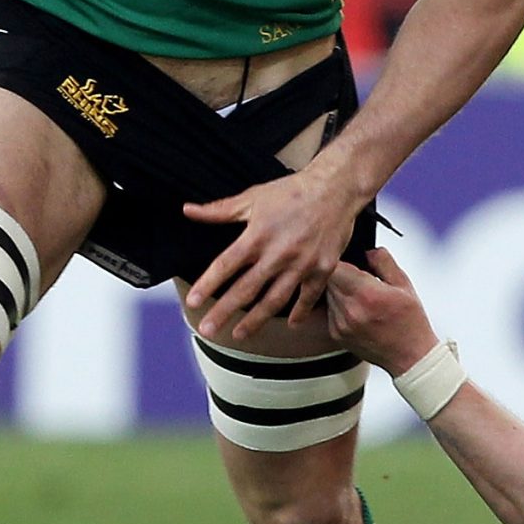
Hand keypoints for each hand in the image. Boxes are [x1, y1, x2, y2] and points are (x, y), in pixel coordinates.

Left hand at [182, 165, 366, 339]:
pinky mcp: (322, 269)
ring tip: (239, 335)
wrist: (335, 188)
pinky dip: (300, 312)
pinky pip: (309, 297)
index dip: (207, 284)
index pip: (225, 265)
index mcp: (257, 236)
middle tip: (207, 329)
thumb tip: (188, 211)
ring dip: (255, 320)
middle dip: (224, 312)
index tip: (192, 301)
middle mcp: (278, 254)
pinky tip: (291, 324)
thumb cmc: (292, 191)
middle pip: (246, 289)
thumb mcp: (253, 197)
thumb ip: (220, 210)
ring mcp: (302, 264)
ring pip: (275, 300)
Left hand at [323, 250, 439, 373]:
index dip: (342, 260)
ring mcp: (341, 325)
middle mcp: (351, 311)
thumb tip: (369, 250)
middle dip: (340, 273)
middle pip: (329, 279)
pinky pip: (330, 310)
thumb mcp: (404, 285)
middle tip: (357, 275)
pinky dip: (339, 305)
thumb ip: (384, 262)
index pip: (336, 267)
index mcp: (368, 295)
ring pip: (327, 294)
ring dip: (338, 289)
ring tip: (359, 294)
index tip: (351, 260)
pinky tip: (357, 309)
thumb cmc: (410, 323)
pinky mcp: (336, 334)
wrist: (409, 357)